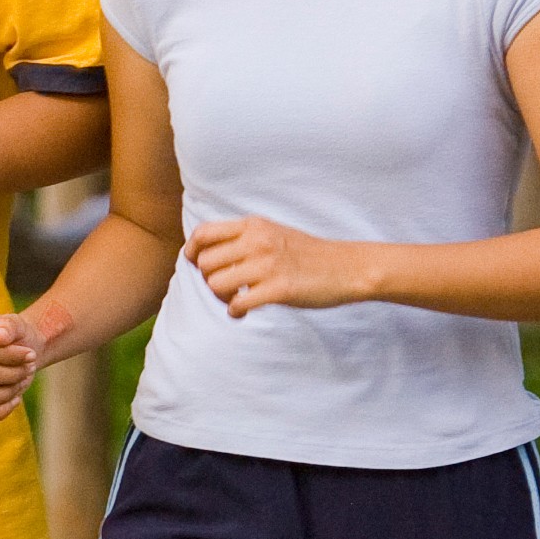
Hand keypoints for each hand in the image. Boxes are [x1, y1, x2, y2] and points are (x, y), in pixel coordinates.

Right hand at [0, 313, 42, 422]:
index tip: (31, 355)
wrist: (17, 352)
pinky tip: (14, 397)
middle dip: (15, 374)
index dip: (11, 356)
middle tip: (29, 368)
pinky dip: (2, 410)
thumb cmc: (14, 337)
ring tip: (21, 381)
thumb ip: (7, 326)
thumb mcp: (16, 325)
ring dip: (10, 392)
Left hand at [182, 216, 366, 317]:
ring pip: (216, 284)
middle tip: (225, 289)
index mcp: (253, 226)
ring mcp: (268, 265)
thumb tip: (206, 252)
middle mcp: (257, 241)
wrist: (347, 267)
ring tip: (235, 300)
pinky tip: (243, 312)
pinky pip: (238, 303)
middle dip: (208, 280)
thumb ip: (243, 238)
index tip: (196, 264)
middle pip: (205, 262)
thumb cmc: (307, 253)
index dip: (192, 251)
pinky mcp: (279, 289)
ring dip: (220, 297)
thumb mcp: (272, 233)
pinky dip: (235, 311)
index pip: (203, 233)